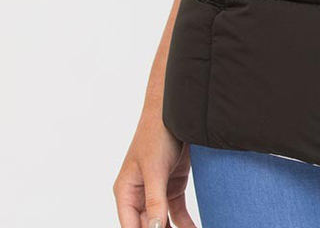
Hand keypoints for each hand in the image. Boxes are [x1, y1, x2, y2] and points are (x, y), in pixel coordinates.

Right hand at [113, 112, 196, 227]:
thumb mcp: (155, 169)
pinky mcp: (173, 186)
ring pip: (162, 222)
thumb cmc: (157, 134)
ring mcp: (157, 191)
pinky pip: (177, 212)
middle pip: (147, 225)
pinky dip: (185, 223)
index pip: (130, 226)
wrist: (177, 111)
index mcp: (126, 192)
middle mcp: (139, 195)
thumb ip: (154, 200)